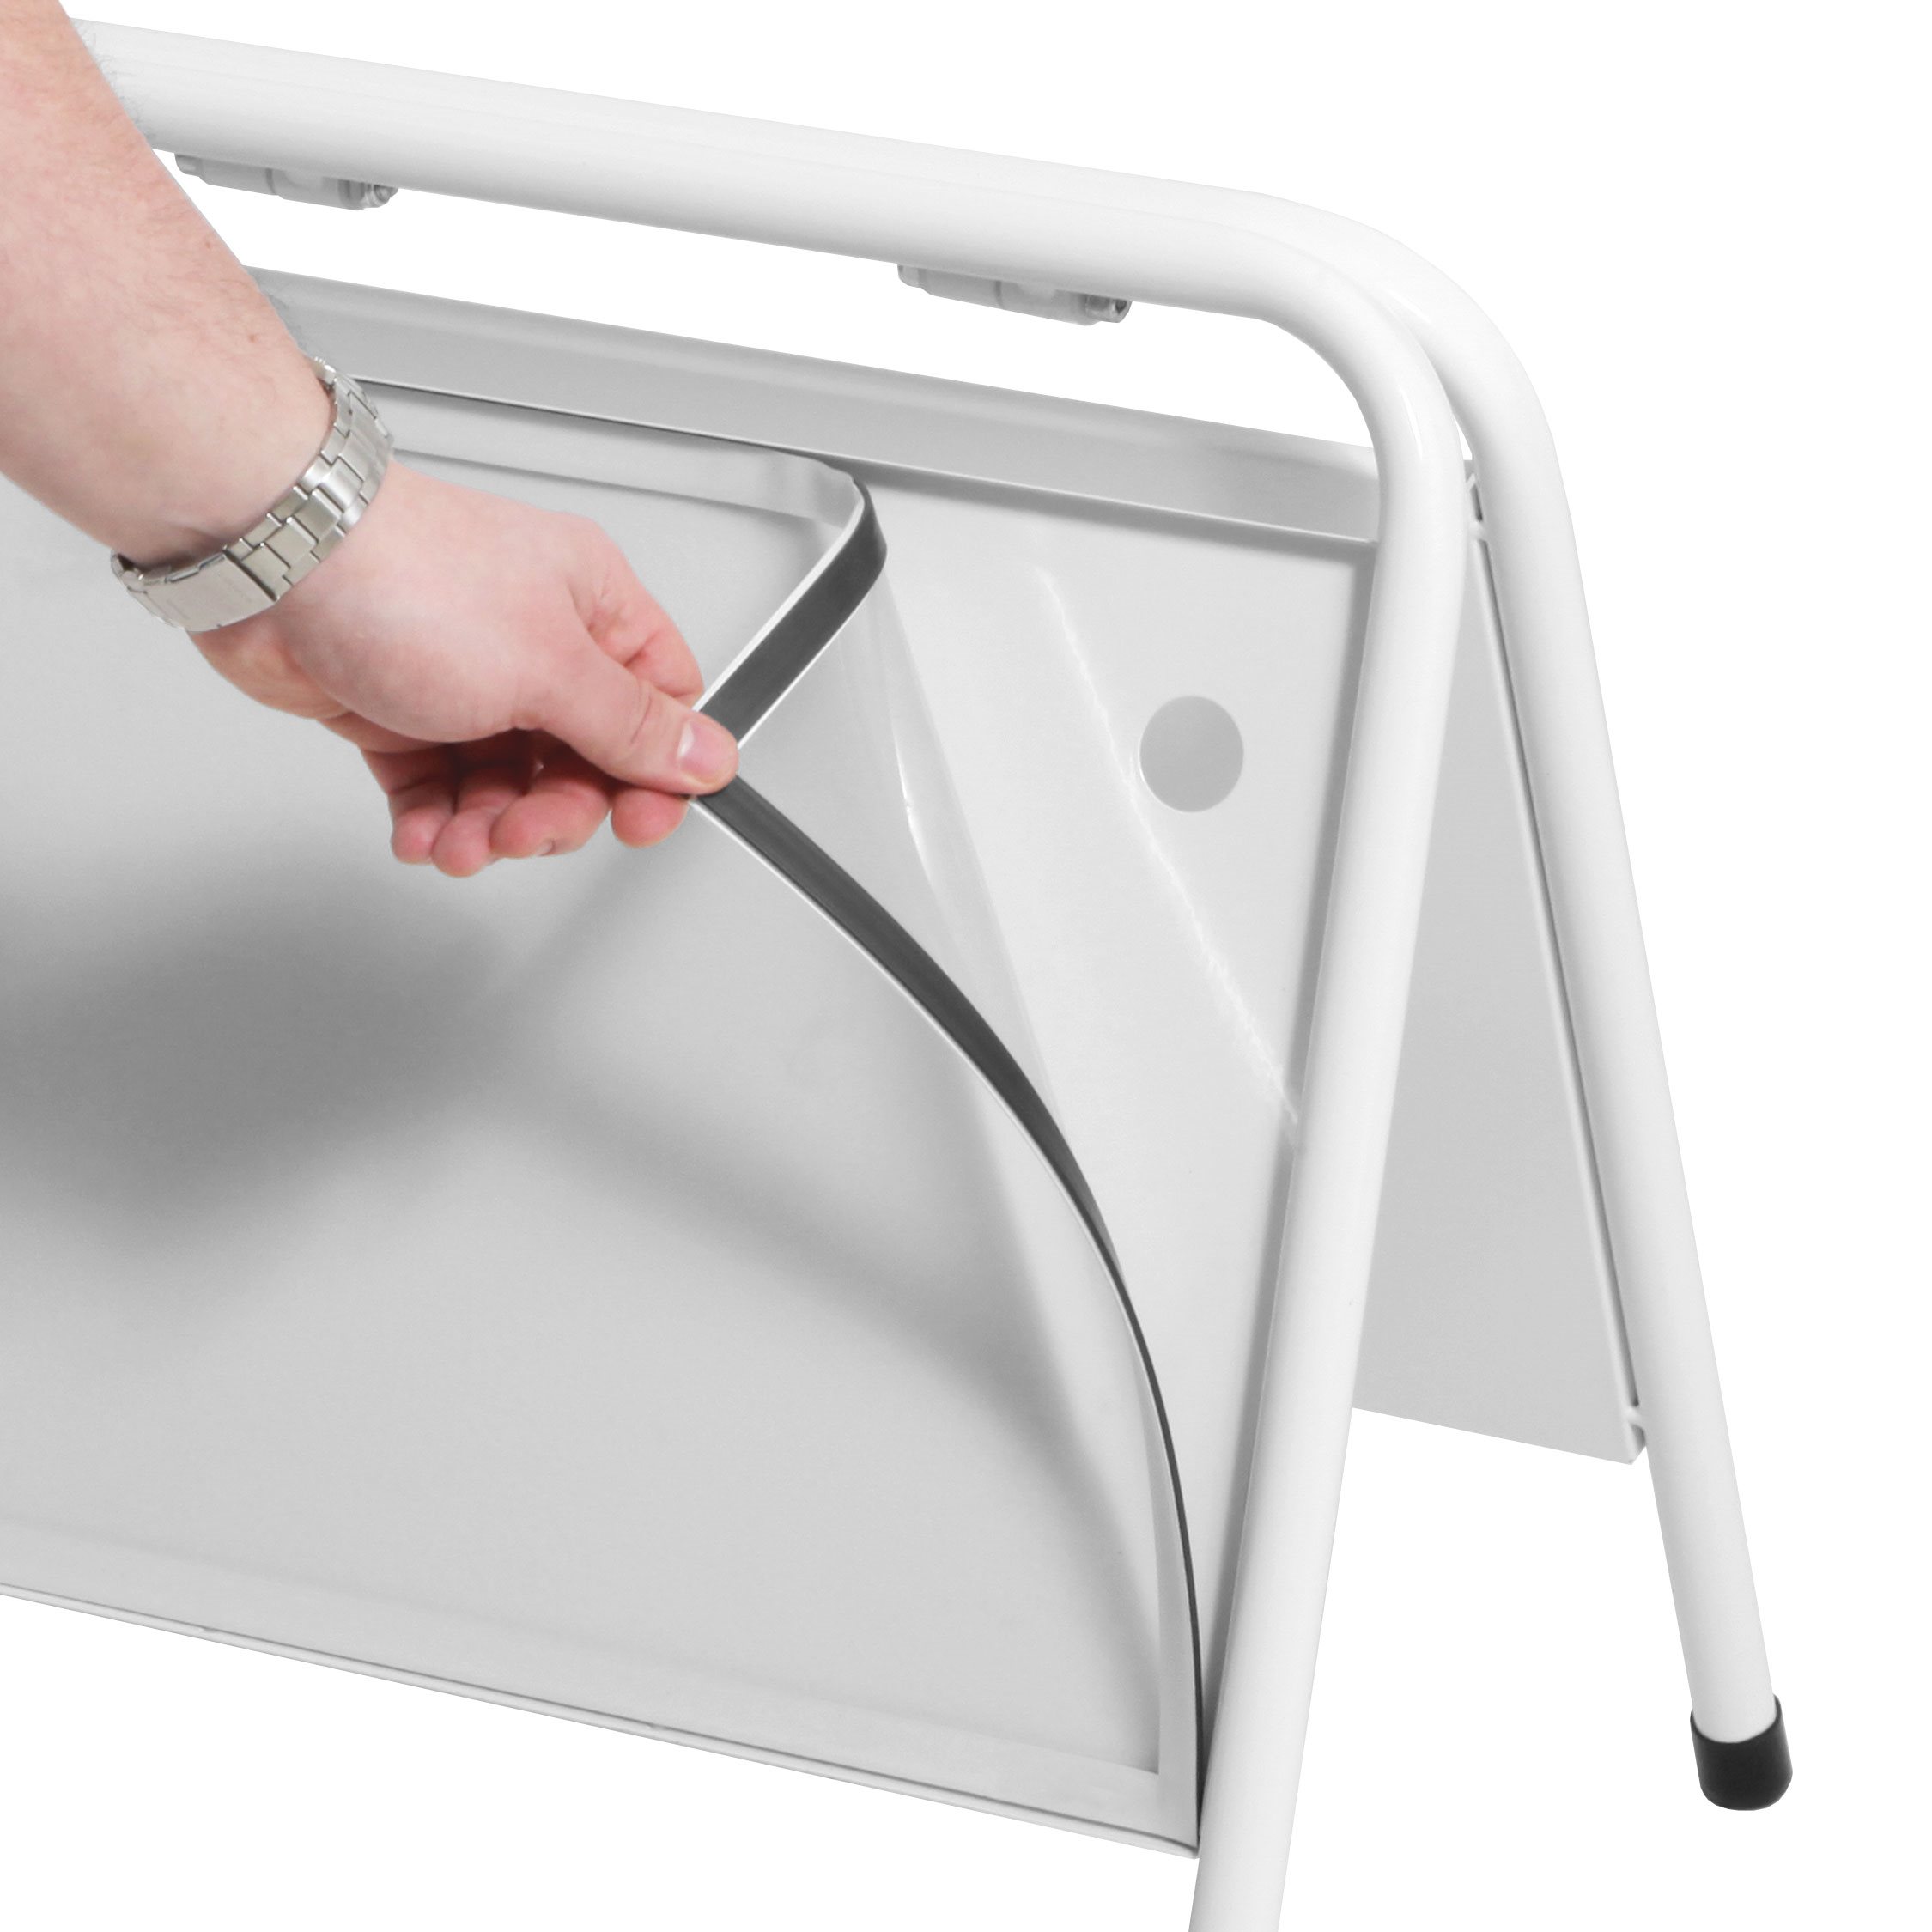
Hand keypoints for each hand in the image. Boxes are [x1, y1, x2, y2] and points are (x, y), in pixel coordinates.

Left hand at [190, 462, 738, 875]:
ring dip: (486, 827)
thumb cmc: (403, 575)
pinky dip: (434, 819)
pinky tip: (424, 834)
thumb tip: (708, 756)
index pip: (657, 707)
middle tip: (523, 829)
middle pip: (581, 762)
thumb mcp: (550, 666)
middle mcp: (535, 640)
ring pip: (507, 783)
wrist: (272, 558)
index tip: (635, 822)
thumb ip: (632, 726)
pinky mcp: (400, 707)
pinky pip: (438, 785)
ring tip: (459, 840)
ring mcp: (467, 676)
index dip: (653, 776)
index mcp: (593, 609)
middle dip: (553, 813)